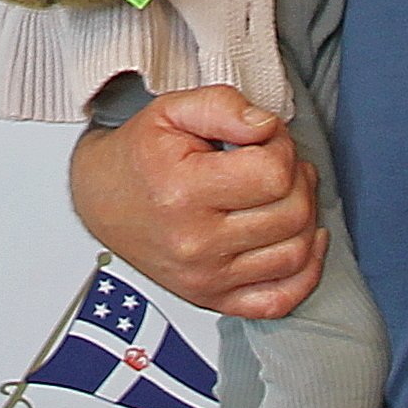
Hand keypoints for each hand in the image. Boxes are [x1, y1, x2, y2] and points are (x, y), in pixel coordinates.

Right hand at [69, 87, 323, 318]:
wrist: (101, 200)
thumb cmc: (140, 156)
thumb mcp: (171, 110)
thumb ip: (223, 106)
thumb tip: (265, 127)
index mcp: (183, 192)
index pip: (274, 174)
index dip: (282, 147)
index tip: (264, 139)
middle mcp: (195, 244)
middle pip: (292, 214)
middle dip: (297, 178)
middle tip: (276, 162)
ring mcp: (207, 278)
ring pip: (296, 254)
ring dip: (306, 218)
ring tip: (285, 194)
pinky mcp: (214, 300)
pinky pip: (282, 301)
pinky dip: (306, 272)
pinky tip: (302, 241)